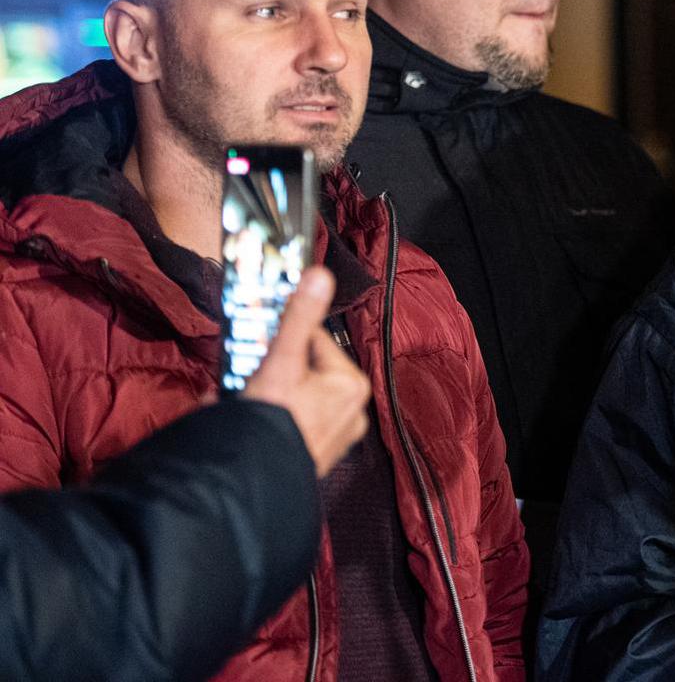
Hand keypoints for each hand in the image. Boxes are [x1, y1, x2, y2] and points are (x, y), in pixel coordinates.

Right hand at [243, 266, 369, 475]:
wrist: (249, 487)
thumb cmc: (270, 424)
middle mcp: (352, 410)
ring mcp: (335, 436)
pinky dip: (267, 419)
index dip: (279, 340)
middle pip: (301, 370)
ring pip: (292, 397)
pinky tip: (242, 421)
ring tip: (235, 401)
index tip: (254, 344)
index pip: (313, 341)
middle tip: (239, 378)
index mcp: (352, 383)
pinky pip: (289, 423)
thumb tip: (319, 274)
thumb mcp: (280, 362)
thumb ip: (298, 318)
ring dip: (261, 394)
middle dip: (266, 371)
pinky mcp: (315, 456)